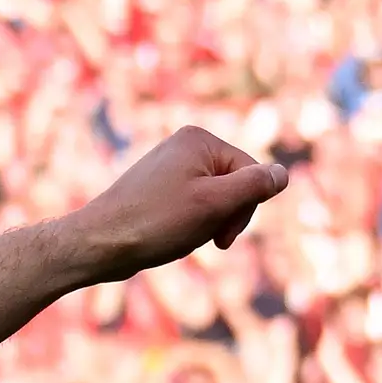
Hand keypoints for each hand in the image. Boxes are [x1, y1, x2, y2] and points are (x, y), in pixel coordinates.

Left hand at [78, 126, 289, 280]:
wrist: (99, 243)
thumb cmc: (156, 223)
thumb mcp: (214, 204)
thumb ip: (253, 186)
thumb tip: (283, 174)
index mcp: (199, 139)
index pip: (252, 174)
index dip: (244, 209)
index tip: (221, 235)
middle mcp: (183, 144)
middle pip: (233, 183)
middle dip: (226, 215)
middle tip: (208, 239)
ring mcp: (168, 165)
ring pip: (213, 198)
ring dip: (208, 223)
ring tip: (181, 236)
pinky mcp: (156, 187)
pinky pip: (191, 204)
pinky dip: (189, 224)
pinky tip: (170, 236)